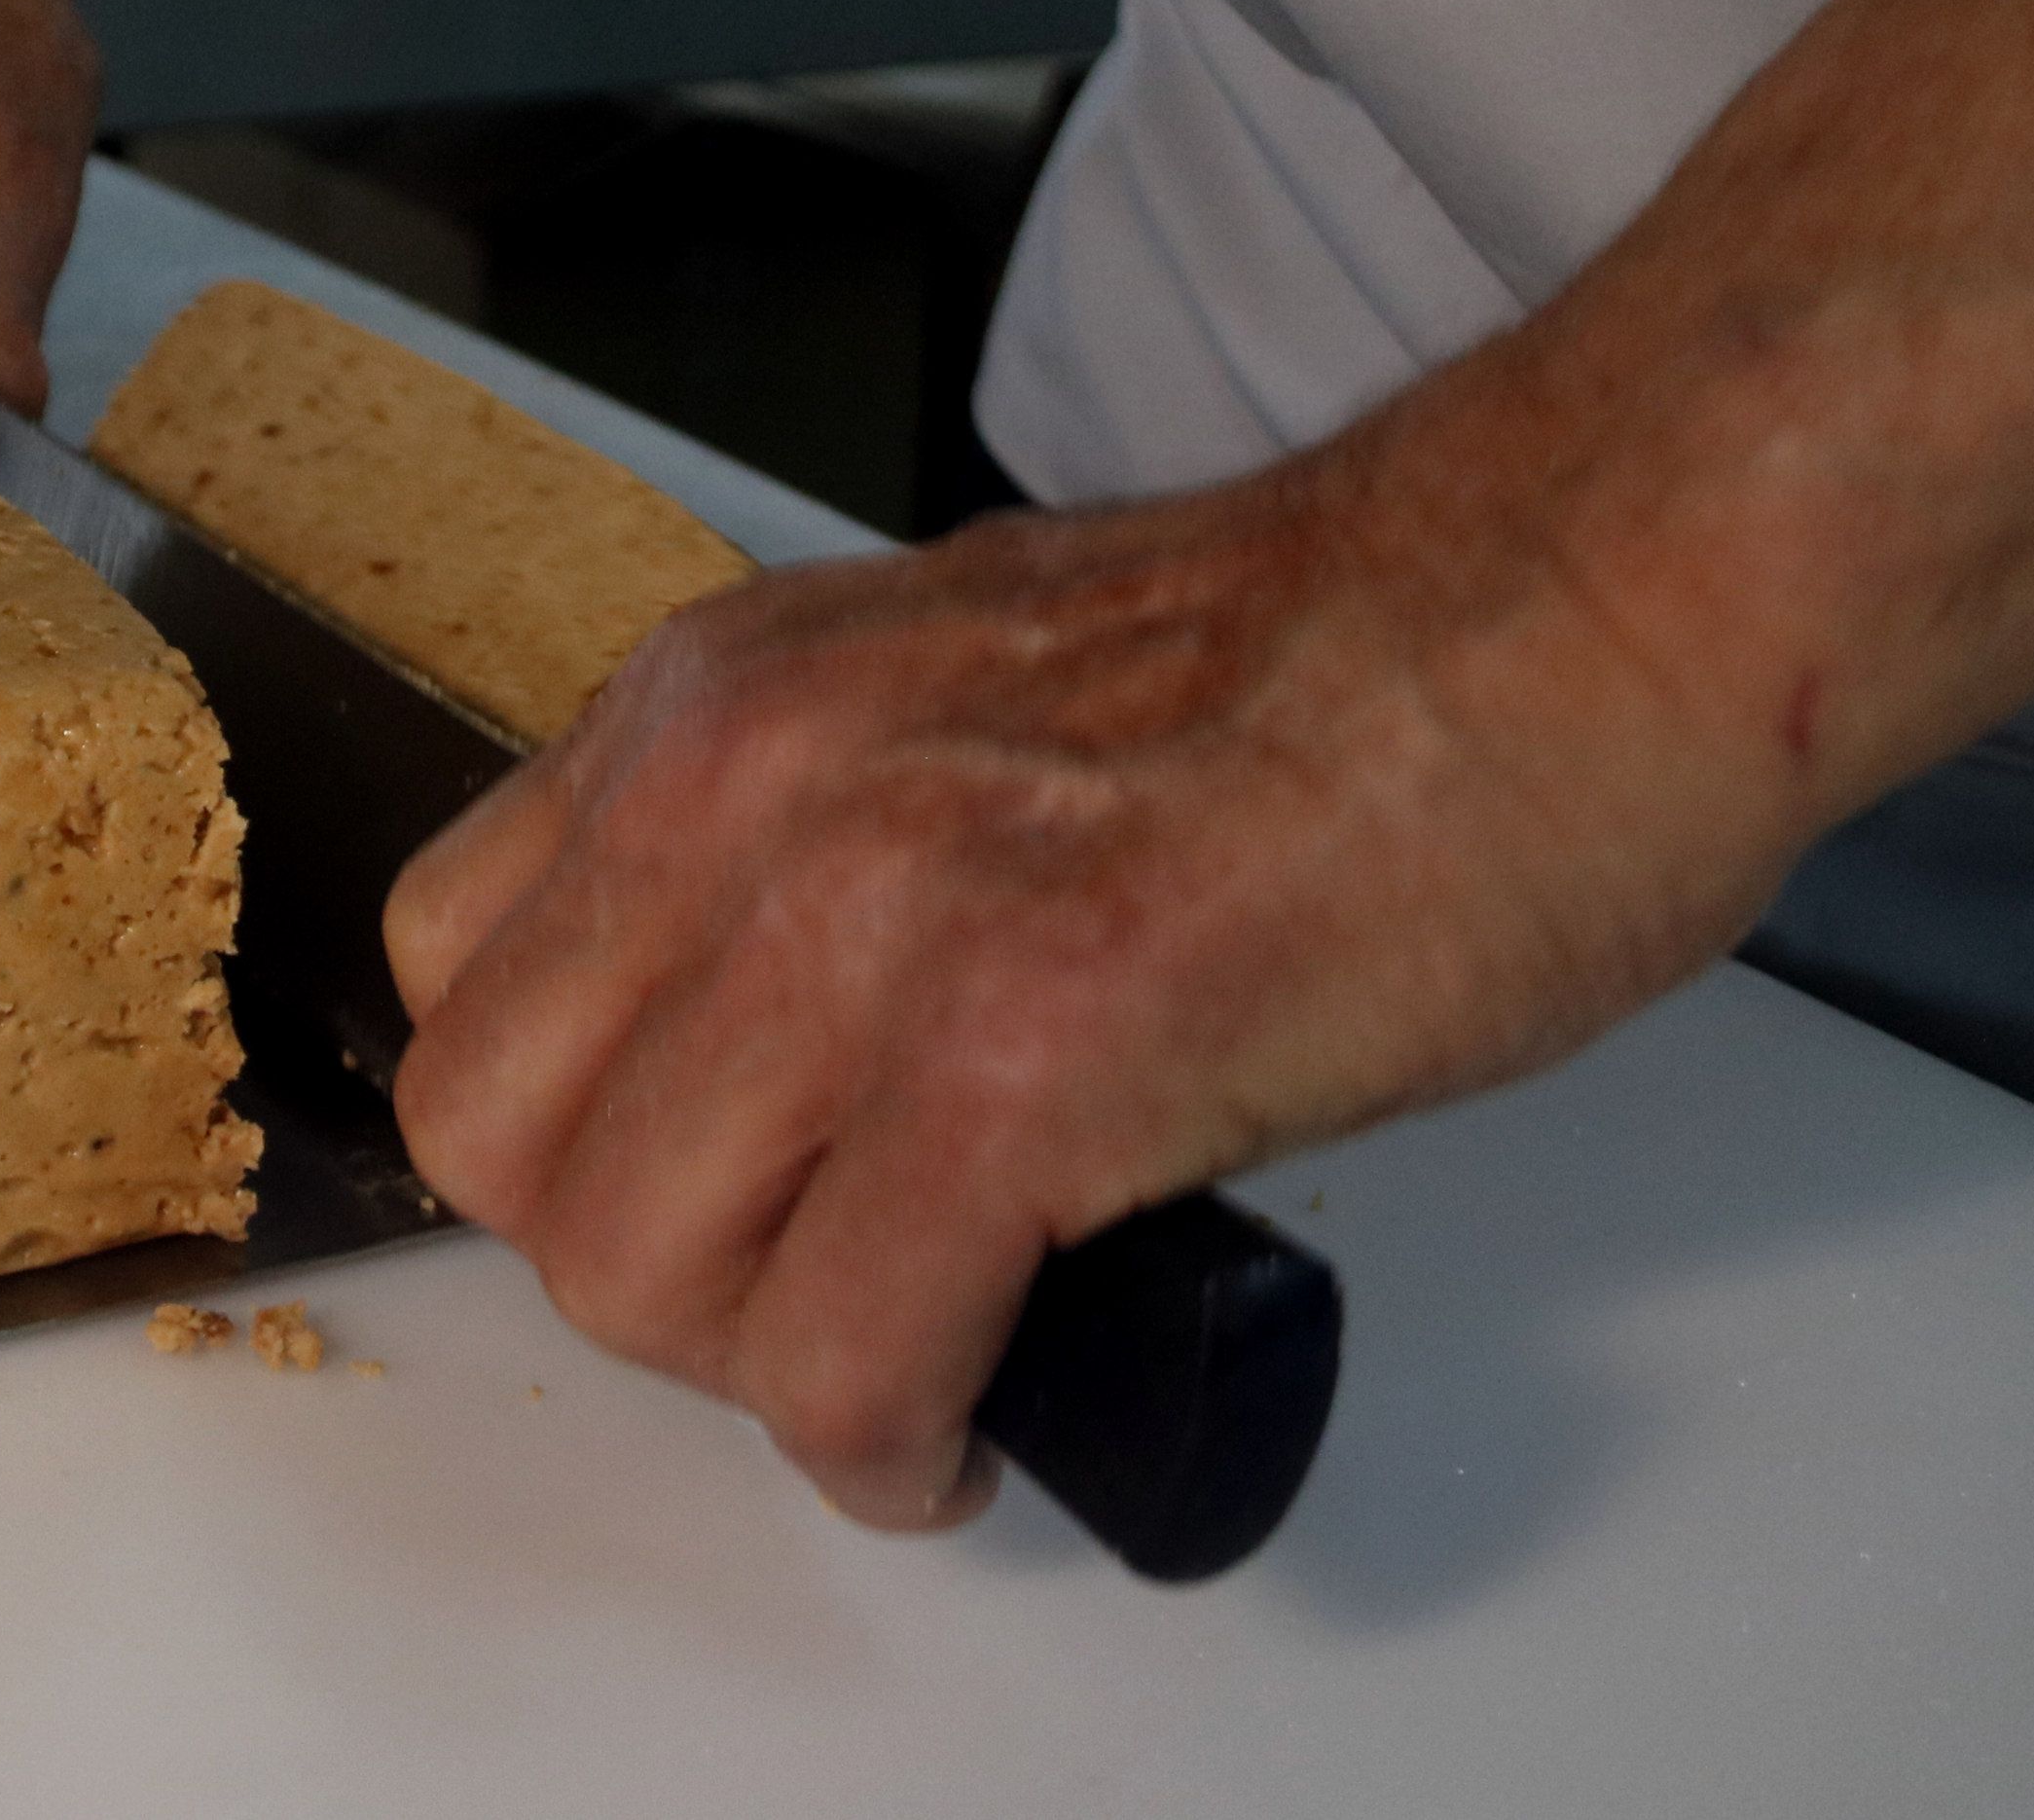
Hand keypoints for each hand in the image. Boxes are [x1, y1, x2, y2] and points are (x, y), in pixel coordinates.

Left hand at [379, 423, 1814, 1531]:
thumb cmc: (1332, 655)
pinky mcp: (1027, 1060)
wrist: (1576, 593)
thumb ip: (799, 836)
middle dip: (636, 1262)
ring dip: (757, 1361)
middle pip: (497, 1140)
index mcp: (709, 700)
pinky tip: (963, 1426)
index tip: (701, 1174)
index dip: (568, 1118)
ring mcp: (866, 919)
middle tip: (795, 1281)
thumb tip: (750, 1047)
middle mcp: (737, 789)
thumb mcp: (946, 686)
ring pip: (629, 1272)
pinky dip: (886, 1441)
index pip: (456, 971)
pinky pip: (838, 1360)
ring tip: (898, 1351)